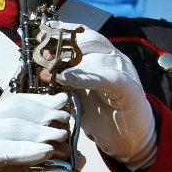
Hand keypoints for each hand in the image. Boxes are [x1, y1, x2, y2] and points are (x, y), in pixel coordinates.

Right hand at [0, 93, 69, 171]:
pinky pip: (6, 149)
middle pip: (16, 111)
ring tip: (60, 138)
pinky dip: (29, 150)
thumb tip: (68, 147)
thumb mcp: (14, 161)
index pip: (16, 102)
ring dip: (41, 132)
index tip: (62, 103)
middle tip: (65, 123)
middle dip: (45, 114)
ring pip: (12, 127)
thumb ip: (36, 149)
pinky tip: (46, 152)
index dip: (41, 101)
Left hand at [57, 28, 157, 170]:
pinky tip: (67, 80)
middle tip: (43, 56)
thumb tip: (43, 69)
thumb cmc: (102, 113)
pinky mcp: (131, 88)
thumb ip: (64, 79)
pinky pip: (110, 77)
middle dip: (63, 45)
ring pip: (98, 56)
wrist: (128, 138)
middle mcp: (115, 59)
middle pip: (89, 41)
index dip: (61, 32)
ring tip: (52, 72)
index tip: (40, 36)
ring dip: (71, 63)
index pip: (83, 35)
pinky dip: (87, 77)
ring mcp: (125, 71)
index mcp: (103, 55)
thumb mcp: (76, 93)